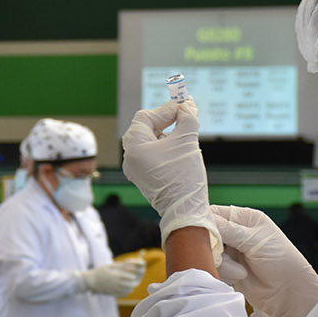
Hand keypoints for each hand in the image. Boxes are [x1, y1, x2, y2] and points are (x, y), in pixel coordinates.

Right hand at [77, 258, 144, 296]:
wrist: (90, 281)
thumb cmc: (99, 271)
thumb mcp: (108, 266)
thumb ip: (118, 266)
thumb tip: (128, 264)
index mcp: (113, 276)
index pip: (125, 277)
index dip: (130, 277)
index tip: (134, 276)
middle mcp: (113, 284)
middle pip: (126, 285)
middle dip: (133, 284)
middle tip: (137, 282)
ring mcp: (112, 289)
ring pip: (124, 291)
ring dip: (130, 289)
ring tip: (133, 286)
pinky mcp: (111, 293)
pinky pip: (120, 295)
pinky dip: (126, 293)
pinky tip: (128, 290)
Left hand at [121, 100, 222, 261]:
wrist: (184, 211)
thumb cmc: (183, 176)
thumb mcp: (187, 140)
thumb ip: (187, 117)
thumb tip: (187, 105)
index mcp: (134, 146)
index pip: (146, 116)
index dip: (165, 109)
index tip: (183, 106)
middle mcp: (130, 157)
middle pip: (146, 128)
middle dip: (166, 120)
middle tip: (184, 115)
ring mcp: (135, 169)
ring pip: (150, 142)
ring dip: (167, 134)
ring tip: (185, 133)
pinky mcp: (144, 178)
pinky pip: (152, 156)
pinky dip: (165, 148)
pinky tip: (179, 149)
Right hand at [212, 205, 317, 316]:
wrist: (288, 294)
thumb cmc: (282, 261)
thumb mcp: (255, 241)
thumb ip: (228, 230)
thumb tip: (203, 220)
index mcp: (244, 218)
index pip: (214, 212)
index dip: (205, 223)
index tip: (203, 234)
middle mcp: (235, 232)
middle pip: (207, 234)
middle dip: (214, 248)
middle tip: (223, 257)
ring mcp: (231, 251)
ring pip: (208, 253)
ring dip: (222, 264)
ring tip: (241, 271)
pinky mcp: (227, 269)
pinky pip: (212, 268)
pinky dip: (223, 274)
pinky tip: (238, 277)